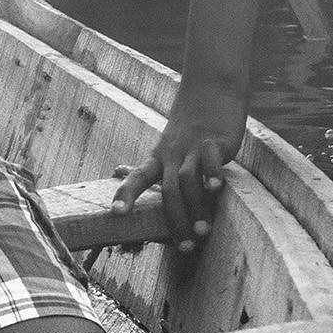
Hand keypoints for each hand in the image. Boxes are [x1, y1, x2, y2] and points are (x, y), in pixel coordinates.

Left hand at [112, 118, 240, 255]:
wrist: (211, 86)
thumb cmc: (191, 123)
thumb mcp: (170, 144)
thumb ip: (160, 166)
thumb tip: (129, 177)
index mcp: (159, 156)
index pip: (138, 177)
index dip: (126, 194)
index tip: (115, 214)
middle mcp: (172, 153)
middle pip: (167, 189)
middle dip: (174, 220)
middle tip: (184, 247)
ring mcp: (192, 146)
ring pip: (187, 179)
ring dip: (195, 207)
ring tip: (204, 231)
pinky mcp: (215, 140)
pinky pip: (210, 159)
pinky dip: (213, 174)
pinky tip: (217, 189)